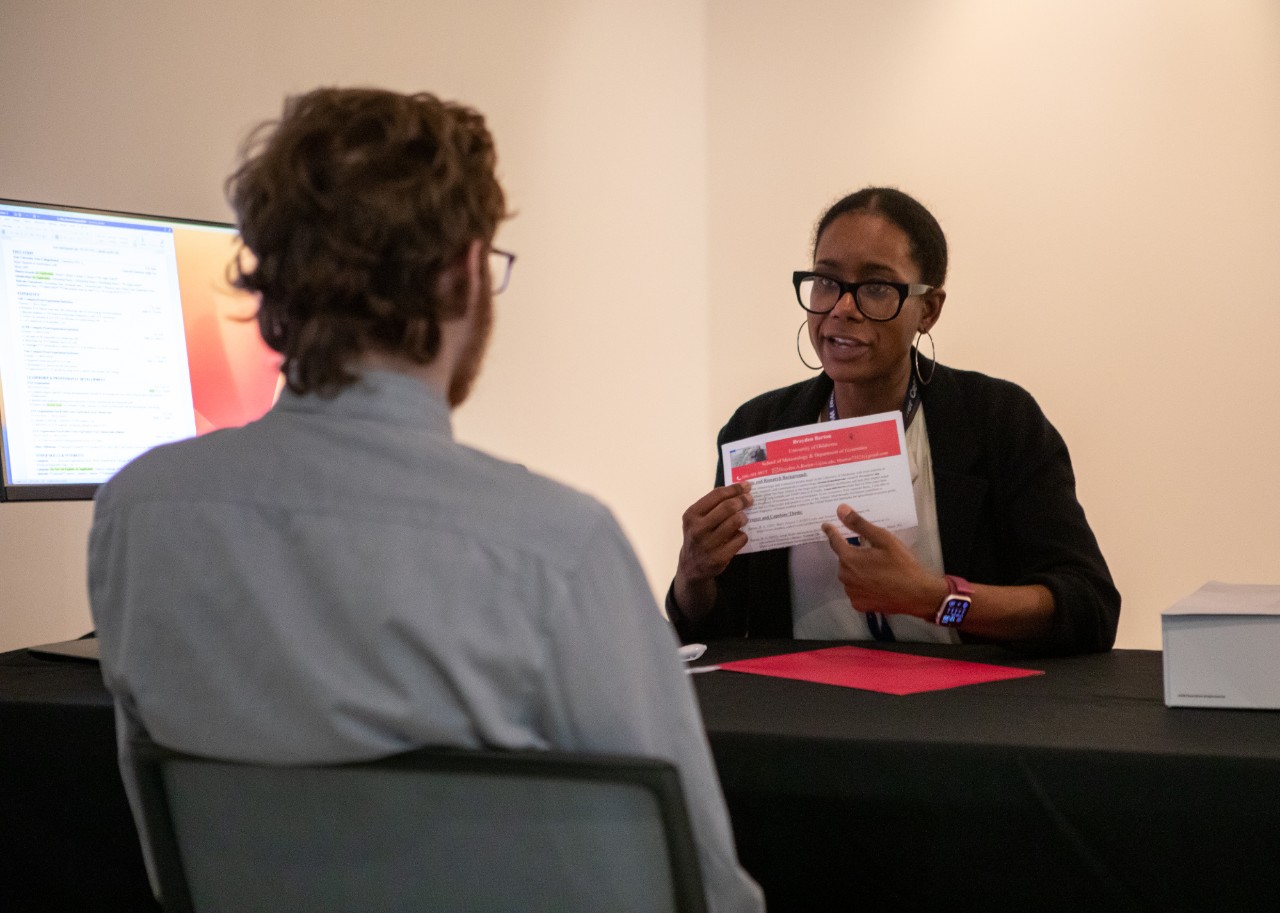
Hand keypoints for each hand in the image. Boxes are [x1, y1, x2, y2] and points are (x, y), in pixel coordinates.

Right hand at [673, 482, 752, 616]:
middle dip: (742, 501)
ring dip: (743, 517)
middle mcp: (698, 528)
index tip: (746, 486)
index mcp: (692, 515)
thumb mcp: (697, 520)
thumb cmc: (698, 536)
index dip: (734, 489)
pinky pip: (740, 539)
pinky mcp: (719, 557)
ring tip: (744, 518)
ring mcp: (708, 544)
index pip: (717, 495)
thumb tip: (739, 491)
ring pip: (735, 522)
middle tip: (750, 500)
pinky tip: (739, 535)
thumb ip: (713, 506)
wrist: (691, 566)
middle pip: (728, 507)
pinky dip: (743, 535)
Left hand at [820, 504, 943, 618]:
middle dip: (853, 554)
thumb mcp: (883, 539)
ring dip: (858, 571)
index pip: (835, 541)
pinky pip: (856, 590)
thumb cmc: (902, 565)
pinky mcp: (859, 605)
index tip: (826, 526)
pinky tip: (877, 584)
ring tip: (878, 570)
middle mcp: (845, 577)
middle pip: (844, 560)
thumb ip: (860, 524)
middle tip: (872, 554)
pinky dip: (862, 585)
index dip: (832, 532)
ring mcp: (851, 593)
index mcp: (849, 559)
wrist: (917, 595)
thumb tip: (841, 510)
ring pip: (850, 576)